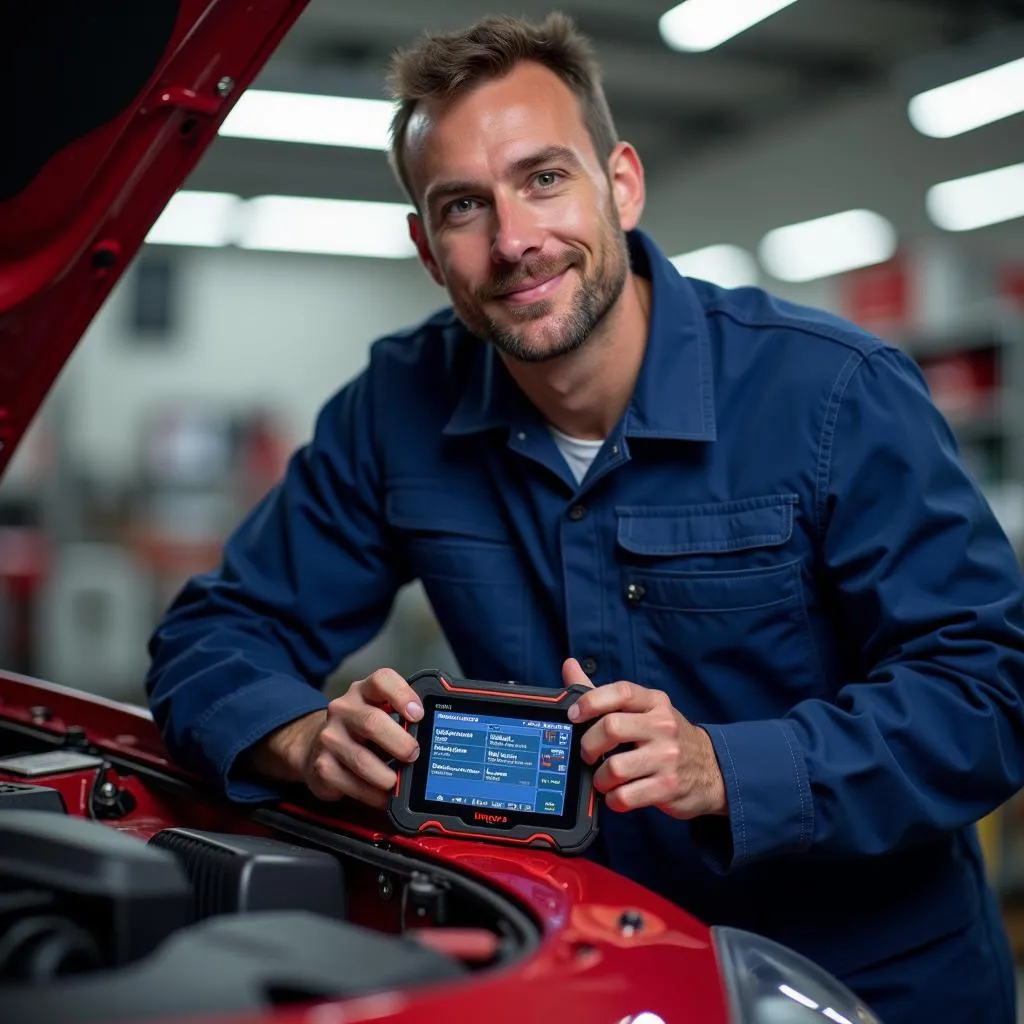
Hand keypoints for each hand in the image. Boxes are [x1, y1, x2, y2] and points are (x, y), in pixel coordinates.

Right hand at [250, 668, 422, 808]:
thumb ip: (404, 717)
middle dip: (400, 743)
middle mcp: (343, 709)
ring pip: (361, 759)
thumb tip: (436, 735)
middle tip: (414, 755)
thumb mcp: (381, 712)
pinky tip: (384, 796)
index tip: (418, 715)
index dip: (403, 695)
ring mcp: (330, 737)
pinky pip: (351, 784)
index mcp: (364, 691)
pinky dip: (373, 795)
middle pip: (372, 722)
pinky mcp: (322, 765)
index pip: (382, 680)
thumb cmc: (361, 729)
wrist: (316, 745)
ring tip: (399, 782)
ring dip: (387, 776)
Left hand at [562, 659, 726, 818]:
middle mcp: (662, 726)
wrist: (712, 770)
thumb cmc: (666, 738)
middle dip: (588, 745)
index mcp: (654, 703)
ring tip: (603, 779)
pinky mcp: (668, 787)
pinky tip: (618, 794)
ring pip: (614, 767)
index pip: (621, 692)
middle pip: (610, 728)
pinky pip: (625, 796)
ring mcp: (667, 757)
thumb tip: (569, 666)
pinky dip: (613, 799)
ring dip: (599, 778)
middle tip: (588, 754)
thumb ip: (604, 694)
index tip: (574, 716)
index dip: (591, 701)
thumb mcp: (643, 710)